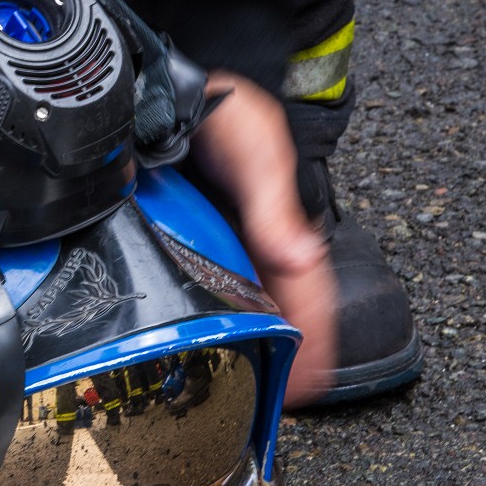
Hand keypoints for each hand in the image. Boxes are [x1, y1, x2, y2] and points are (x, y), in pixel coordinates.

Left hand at [189, 73, 336, 406]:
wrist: (170, 82)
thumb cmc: (224, 110)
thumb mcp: (256, 150)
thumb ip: (274, 206)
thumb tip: (301, 260)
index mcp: (278, 226)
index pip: (307, 293)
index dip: (315, 339)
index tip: (310, 383)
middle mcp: (254, 239)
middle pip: (279, 307)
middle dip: (285, 354)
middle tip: (275, 403)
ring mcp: (223, 241)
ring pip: (244, 301)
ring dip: (252, 342)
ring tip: (245, 387)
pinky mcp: (190, 238)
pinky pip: (209, 287)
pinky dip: (216, 319)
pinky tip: (206, 343)